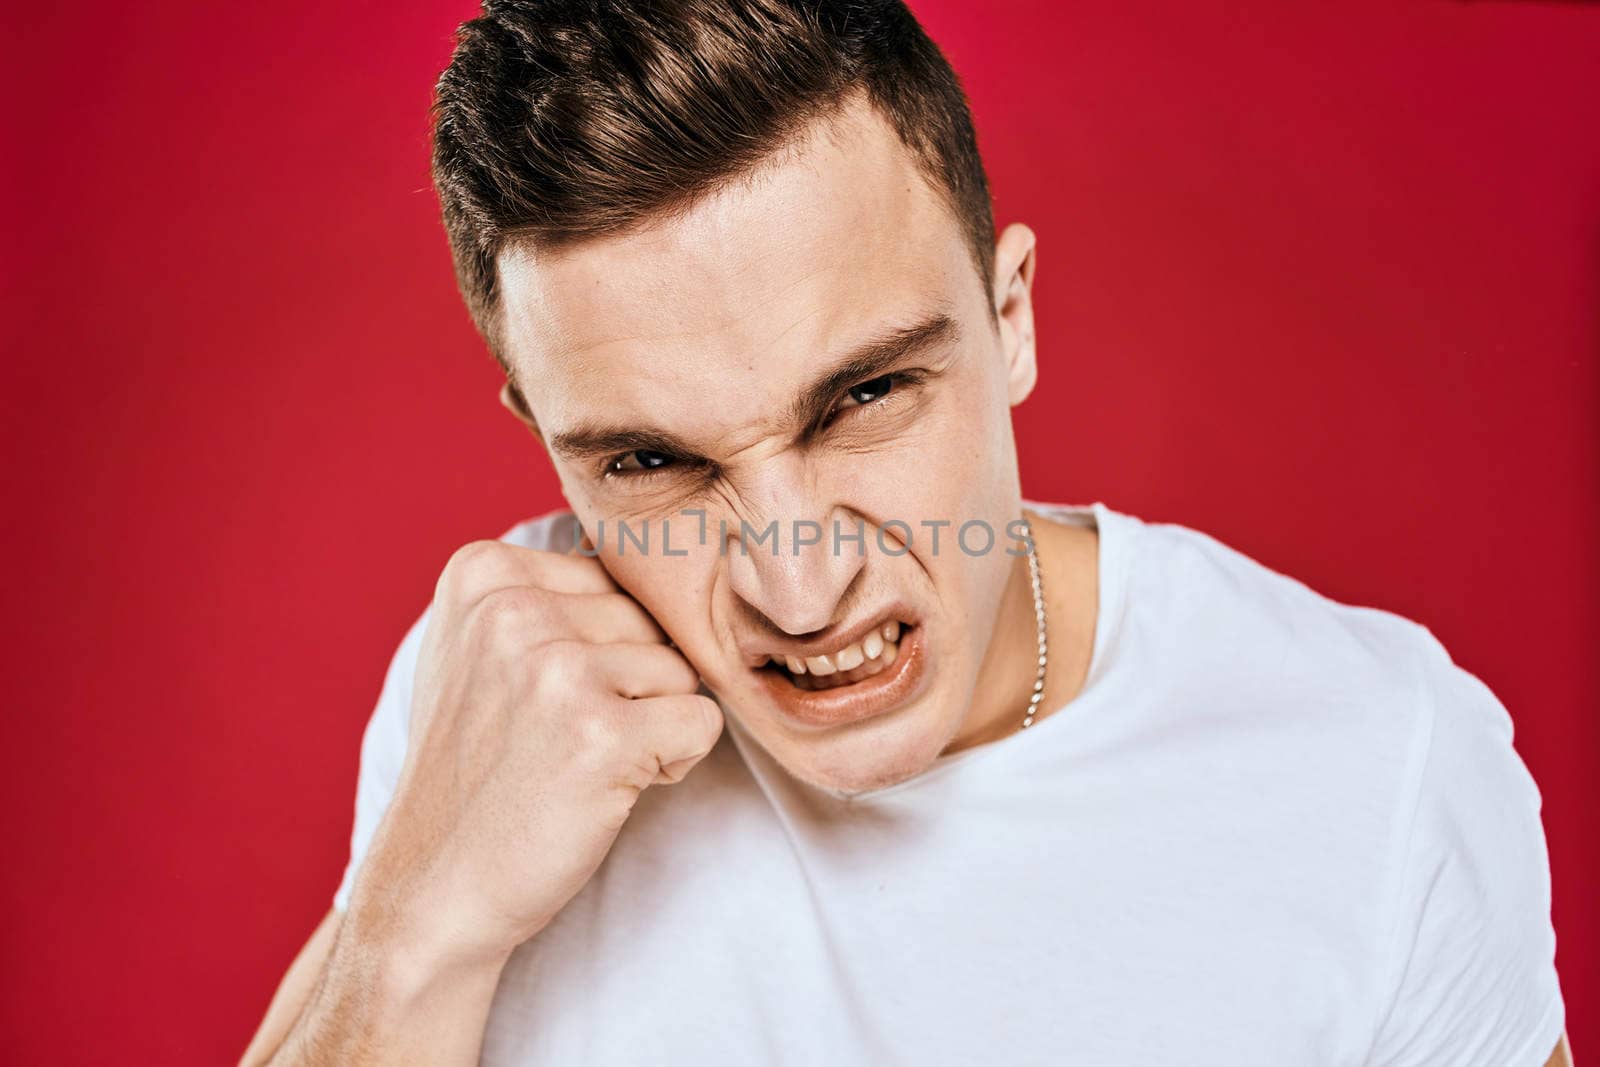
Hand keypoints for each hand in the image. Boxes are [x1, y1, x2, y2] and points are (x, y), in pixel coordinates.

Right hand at [348, 534, 723, 967]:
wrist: (432, 887)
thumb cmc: (475, 770)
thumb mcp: (481, 649)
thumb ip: (551, 594)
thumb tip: (658, 555)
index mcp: (483, 571)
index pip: (614, 579)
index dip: (601, 647)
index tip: (538, 700)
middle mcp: (514, 607)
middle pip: (651, 621)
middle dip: (632, 685)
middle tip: (562, 742)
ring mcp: (557, 668)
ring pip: (680, 670)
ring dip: (652, 725)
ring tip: (578, 765)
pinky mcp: (602, 732)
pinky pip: (700, 720)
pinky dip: (673, 762)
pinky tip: (605, 787)